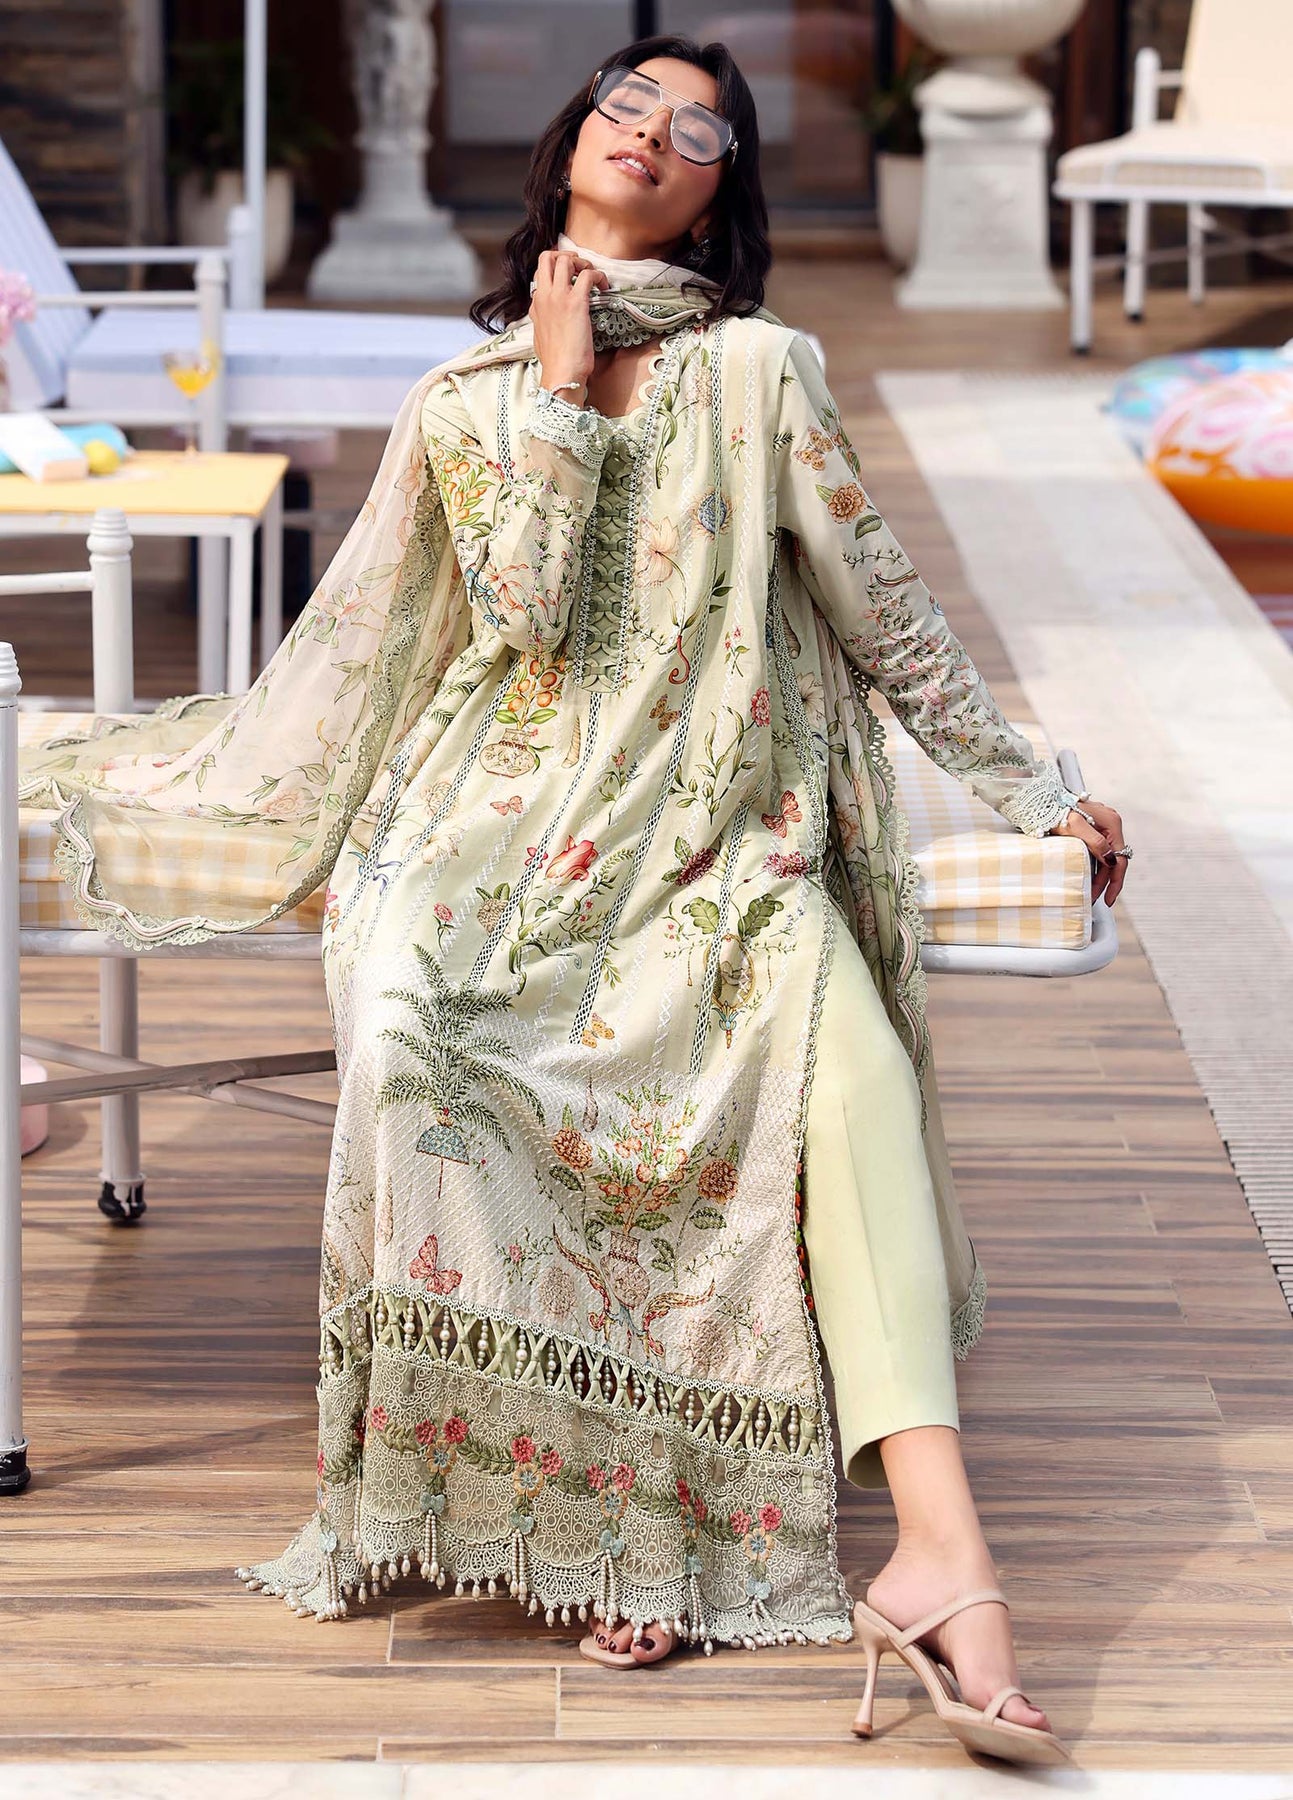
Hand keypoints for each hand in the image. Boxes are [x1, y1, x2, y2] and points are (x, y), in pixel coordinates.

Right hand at [528, 249, 610, 395]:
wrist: (561, 373)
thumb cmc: (555, 362)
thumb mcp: (541, 338)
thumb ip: (543, 322)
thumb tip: (548, 319)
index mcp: (536, 305)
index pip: (540, 274)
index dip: (556, 270)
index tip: (570, 277)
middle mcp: (544, 297)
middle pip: (547, 257)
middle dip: (565, 255)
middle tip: (579, 266)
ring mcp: (558, 297)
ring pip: (565, 260)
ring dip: (583, 263)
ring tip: (593, 276)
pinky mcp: (576, 302)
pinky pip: (588, 275)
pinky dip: (599, 276)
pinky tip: (605, 287)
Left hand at [1047, 798, 1127, 907]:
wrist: (1043, 802)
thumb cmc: (1057, 811)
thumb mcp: (1076, 828)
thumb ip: (1096, 843)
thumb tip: (1111, 860)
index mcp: (1112, 823)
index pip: (1120, 859)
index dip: (1115, 881)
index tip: (1109, 898)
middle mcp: (1110, 824)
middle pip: (1112, 860)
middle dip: (1104, 882)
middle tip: (1094, 898)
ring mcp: (1102, 827)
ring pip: (1104, 858)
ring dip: (1098, 876)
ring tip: (1090, 892)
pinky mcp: (1093, 830)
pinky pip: (1097, 852)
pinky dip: (1093, 866)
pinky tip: (1087, 877)